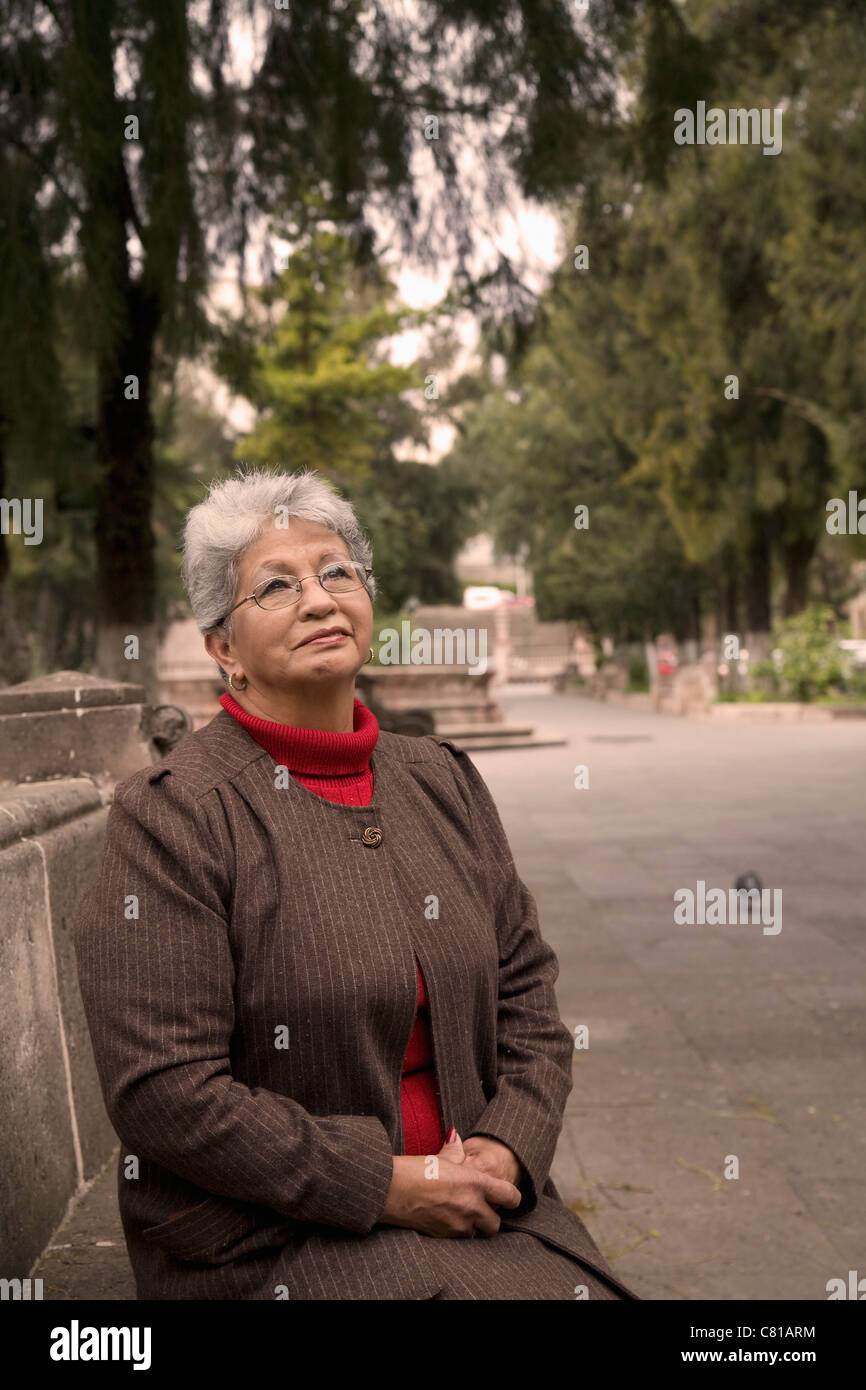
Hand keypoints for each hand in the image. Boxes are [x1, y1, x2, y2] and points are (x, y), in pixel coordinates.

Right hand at [378, 1131, 521, 1237]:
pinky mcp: (445, 1236)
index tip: (507, 1197)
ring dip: (473, 1225)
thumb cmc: (414, 1169)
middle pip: (496, 1223)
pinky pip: (459, 1237)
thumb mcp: (440, 1157)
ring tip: (459, 1212)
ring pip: (477, 1233)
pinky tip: (444, 1218)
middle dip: (490, 1217)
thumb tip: (456, 1136)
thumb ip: (455, 1149)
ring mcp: (458, 1224)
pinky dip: (456, 1230)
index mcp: (476, 1183)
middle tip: (480, 1207)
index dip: (512, 1198)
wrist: (390, 1190)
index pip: (511, 1197)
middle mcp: (472, 1206)